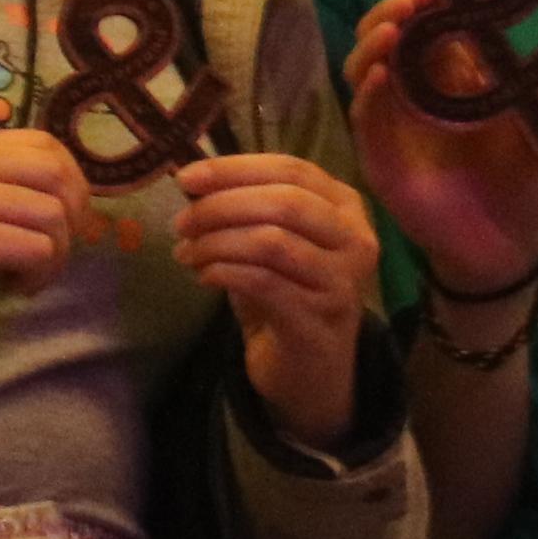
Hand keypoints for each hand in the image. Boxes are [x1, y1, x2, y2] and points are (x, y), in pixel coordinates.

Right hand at [0, 128, 93, 358]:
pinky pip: (33, 248)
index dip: (70, 181)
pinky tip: (15, 288)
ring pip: (50, 215)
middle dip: (72, 218)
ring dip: (54, 255)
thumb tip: (67, 200)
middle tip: (51, 252)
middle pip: (54, 172)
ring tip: (28, 276)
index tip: (61, 221)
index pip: (41, 142)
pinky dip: (37, 274)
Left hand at [178, 150, 381, 444]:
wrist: (308, 368)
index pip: (291, 169)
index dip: (234, 169)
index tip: (186, 178)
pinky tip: (205, 277)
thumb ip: (246, 206)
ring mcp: (342, 282)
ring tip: (188, 253)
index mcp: (346, 207)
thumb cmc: (286, 293)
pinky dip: (225, 273)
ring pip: (272, 241)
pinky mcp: (319, 319)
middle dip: (221, 206)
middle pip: (284, 202)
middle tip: (182, 224)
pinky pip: (264, 283)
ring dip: (218, 242)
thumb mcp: (271, 239)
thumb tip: (192, 180)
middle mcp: (355, 239)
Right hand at [344, 0, 537, 295]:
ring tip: (392, 30)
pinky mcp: (380, 156)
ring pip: (367, 69)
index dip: (432, 4)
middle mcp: (420, 95)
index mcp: (459, 81)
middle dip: (394, 14)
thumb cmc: (524, 190)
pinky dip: (368, 92)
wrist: (504, 251)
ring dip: (373, 44)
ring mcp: (395, 124)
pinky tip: (382, 74)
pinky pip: (364, 117)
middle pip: (391, 39)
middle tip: (412, 0)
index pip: (436, 30)